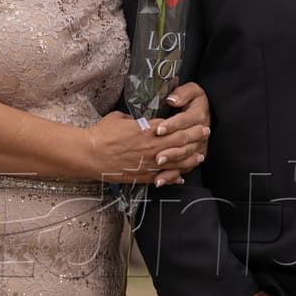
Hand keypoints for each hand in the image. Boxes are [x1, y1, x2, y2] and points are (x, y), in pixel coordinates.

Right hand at [86, 110, 207, 185]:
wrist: (90, 154)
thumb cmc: (103, 133)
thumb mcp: (121, 118)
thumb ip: (136, 120)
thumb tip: (142, 119)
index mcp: (147, 130)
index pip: (175, 127)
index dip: (189, 125)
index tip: (199, 122)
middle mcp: (152, 147)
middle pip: (180, 143)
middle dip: (195, 138)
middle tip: (205, 133)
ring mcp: (148, 163)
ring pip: (176, 162)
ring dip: (190, 159)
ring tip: (200, 156)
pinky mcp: (142, 176)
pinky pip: (162, 178)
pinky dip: (173, 178)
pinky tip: (181, 177)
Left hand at [153, 82, 210, 185]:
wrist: (205, 114)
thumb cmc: (194, 101)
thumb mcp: (192, 91)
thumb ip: (183, 93)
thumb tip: (172, 99)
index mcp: (198, 115)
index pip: (184, 121)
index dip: (171, 125)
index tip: (159, 129)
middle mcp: (200, 133)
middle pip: (184, 142)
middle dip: (169, 149)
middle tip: (156, 154)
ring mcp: (197, 147)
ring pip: (184, 157)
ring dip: (170, 163)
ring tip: (157, 165)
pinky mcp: (192, 158)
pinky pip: (182, 169)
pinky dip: (170, 176)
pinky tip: (159, 180)